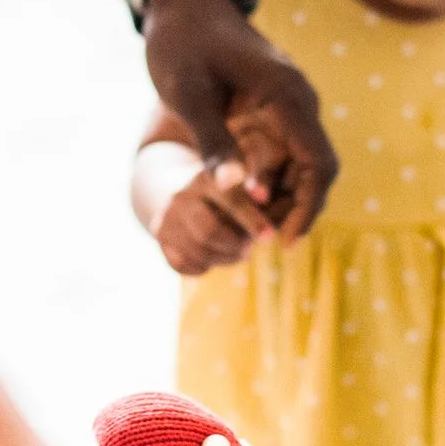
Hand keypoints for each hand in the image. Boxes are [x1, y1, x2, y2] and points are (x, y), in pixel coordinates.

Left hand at [145, 0, 338, 241]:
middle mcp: (297, 101)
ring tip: (246, 229)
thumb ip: (213, 141)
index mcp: (287, 95)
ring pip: (299, 166)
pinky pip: (281, 154)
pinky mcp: (273, 110)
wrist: (182, 4)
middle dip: (293, 209)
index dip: (307, 207)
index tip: (281, 241)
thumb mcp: (188, 94)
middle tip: (258, 242)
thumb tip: (239, 191)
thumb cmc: (182, 43)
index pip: (318, 163)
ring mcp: (287, 105)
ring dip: (281, 199)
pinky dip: (268, 181)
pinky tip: (243, 202)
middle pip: (315, 170)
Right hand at [153, 157, 276, 274]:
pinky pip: (183, 265)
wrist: (181, 196)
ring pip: (197, 253)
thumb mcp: (242, 188)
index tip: (269, 236)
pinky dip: (201, 267)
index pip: (230, 200)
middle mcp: (183, 195)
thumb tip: (285, 216)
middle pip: (209, 232)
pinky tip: (210, 257)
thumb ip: (262, 201)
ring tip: (234, 253)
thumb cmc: (226, 196)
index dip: (251, 219)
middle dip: (234, 246)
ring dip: (222, 259)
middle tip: (248, 249)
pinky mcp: (159, 237)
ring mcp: (167, 217)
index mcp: (208, 177)